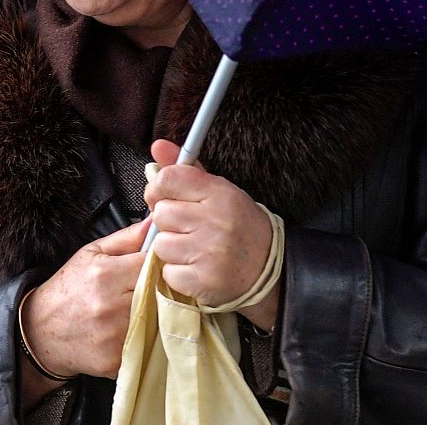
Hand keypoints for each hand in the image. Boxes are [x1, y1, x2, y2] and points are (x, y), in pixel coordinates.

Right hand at [23, 219, 148, 379]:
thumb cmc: (69, 289)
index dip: (159, 265)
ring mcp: (113, 336)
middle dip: (158, 290)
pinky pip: (143, 346)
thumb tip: (156, 222)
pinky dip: (142, 339)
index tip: (157, 267)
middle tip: (149, 290)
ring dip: (153, 315)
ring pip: (154, 321)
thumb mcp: (91, 254)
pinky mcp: (114, 360)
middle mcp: (110, 306)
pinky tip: (129, 331)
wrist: (41, 332)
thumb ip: (127, 238)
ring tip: (137, 310)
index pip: (152, 264)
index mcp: (105, 274)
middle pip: (158, 294)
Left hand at [144, 139, 279, 330]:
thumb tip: (158, 146)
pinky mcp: (202, 281)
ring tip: (193, 248)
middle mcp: (215, 221)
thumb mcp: (219, 191)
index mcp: (219, 193)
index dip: (159, 188)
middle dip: (169, 221)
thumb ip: (185, 170)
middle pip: (160, 212)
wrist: (268, 269)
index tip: (165, 196)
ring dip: (171, 248)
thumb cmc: (240, 227)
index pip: (169, 179)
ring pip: (160, 244)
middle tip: (188, 227)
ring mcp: (208, 253)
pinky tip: (196, 267)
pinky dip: (177, 272)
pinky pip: (167, 272)